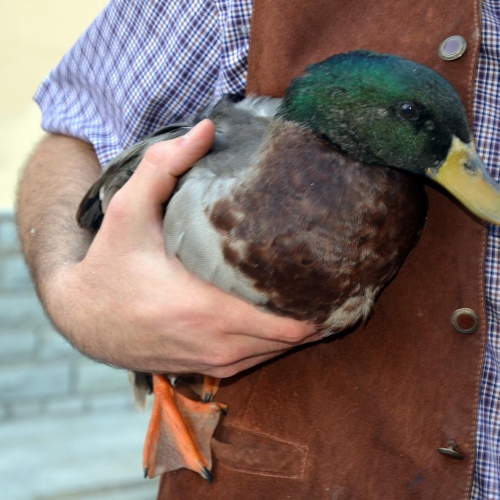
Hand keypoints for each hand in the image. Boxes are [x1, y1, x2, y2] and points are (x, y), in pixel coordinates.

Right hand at [47, 120, 315, 376]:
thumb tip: (207, 128)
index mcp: (205, 310)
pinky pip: (259, 360)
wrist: (83, 318)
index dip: (319, 300)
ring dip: (300, 326)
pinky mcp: (209, 369)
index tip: (338, 273)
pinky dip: (276, 341)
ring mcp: (214, 363)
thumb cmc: (109, 264)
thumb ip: (164, 167)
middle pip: (294, 338)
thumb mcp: (127, 210)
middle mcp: (216, 344)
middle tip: (334, 276)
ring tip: (315, 291)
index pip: (288, 321)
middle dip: (317, 310)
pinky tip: (284, 314)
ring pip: (279, 353)